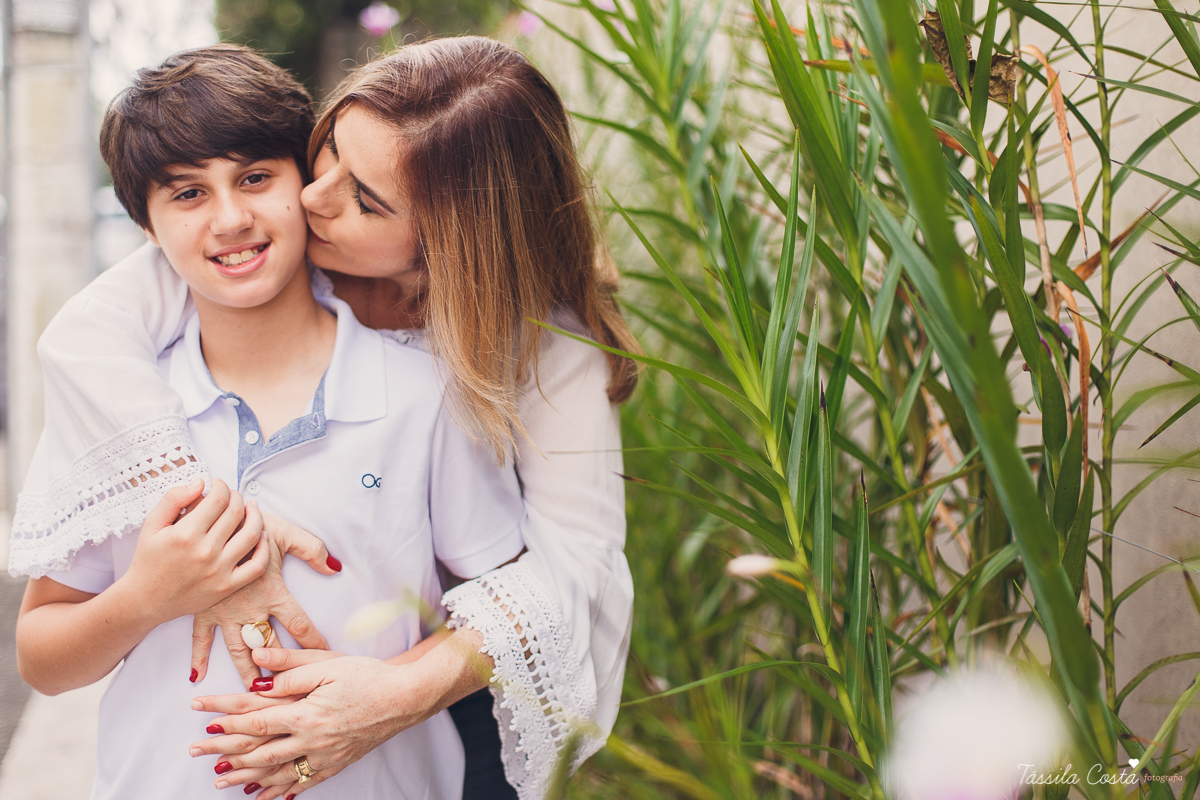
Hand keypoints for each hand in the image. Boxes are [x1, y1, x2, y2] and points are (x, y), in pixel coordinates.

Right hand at [122, 479, 267, 624]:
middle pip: (236, 513)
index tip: (218, 484)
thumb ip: (173, 499)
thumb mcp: (151, 524)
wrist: (146, 600)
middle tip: (232, 495)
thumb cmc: (148, 559)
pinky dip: (264, 548)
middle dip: (237, 497)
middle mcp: (205, 551)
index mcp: (185, 534)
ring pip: (252, 535)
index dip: (222, 486)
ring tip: (251, 508)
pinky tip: (262, 535)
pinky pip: (257, 565)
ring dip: (256, 516)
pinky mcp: (227, 586)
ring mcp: (218, 570)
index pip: (218, 499)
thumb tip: (200, 482)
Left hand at [190, 648, 433, 797]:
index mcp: (305, 713)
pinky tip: (266, 796)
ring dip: (245, 776)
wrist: (406, 698)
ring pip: (276, 772)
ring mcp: (323, 756)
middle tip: (197, 752)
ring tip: (220, 779)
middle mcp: (311, 740)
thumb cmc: (369, 676)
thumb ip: (291, 666)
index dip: (224, 715)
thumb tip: (257, 661)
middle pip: (258, 750)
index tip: (200, 712)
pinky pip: (303, 783)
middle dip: (224, 751)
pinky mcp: (336, 763)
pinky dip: (281, 791)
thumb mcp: (329, 663)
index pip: (254, 717)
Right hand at [191, 514, 338, 687]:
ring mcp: (224, 612)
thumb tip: (334, 567)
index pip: (300, 626)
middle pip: (270, 648)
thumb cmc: (251, 524)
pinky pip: (200, 638)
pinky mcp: (203, 610)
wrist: (211, 521)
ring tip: (253, 694)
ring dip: (246, 673)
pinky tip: (197, 677)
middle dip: (280, 671)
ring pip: (238, 651)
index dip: (315, 643)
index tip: (325, 657)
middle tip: (289, 693)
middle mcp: (249, 609)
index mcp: (273, 592)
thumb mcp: (286, 533)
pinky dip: (198, 658)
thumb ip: (313, 550)